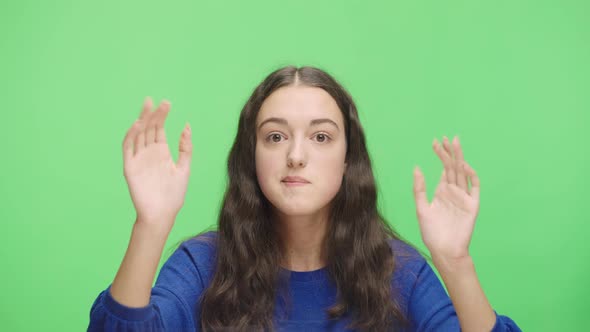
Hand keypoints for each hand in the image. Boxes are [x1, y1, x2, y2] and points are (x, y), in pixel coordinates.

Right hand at [122, 97, 192, 231]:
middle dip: (153, 114)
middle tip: (158, 101)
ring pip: (138, 135)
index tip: (166, 103)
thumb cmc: (173, 195)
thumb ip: (185, 148)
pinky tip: (137, 125)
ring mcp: (138, 159)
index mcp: (161, 153)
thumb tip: (187, 126)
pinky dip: (131, 136)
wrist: (162, 214)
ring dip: (142, 121)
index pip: (159, 129)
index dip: (161, 116)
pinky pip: (128, 148)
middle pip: (148, 129)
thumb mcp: (184, 168)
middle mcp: (148, 153)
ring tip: (148, 107)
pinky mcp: (130, 167)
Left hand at [412, 136, 479, 260]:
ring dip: (459, 158)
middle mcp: (453, 192)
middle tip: (446, 137)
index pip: (443, 169)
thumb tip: (417, 167)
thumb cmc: (431, 233)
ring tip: (455, 143)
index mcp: (441, 192)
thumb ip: (419, 188)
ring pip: (462, 173)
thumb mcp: (421, 208)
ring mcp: (463, 197)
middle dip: (450, 152)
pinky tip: (463, 165)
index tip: (435, 142)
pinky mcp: (472, 205)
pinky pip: (473, 187)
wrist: (444, 250)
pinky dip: (470, 175)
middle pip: (453, 167)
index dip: (440, 155)